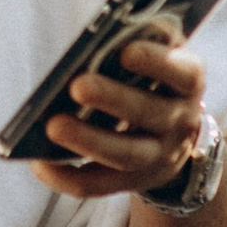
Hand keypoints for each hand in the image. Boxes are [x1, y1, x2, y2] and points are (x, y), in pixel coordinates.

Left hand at [33, 26, 208, 198]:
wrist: (171, 137)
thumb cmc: (151, 82)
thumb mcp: (157, 60)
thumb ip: (139, 44)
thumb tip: (97, 40)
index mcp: (187, 84)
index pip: (184, 73)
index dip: (156, 61)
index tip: (126, 51)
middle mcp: (179, 122)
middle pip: (148, 113)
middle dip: (112, 98)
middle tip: (77, 85)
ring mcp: (158, 157)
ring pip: (124, 155)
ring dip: (87, 140)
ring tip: (52, 126)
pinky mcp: (130, 182)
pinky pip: (96, 185)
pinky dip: (65, 177)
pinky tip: (39, 164)